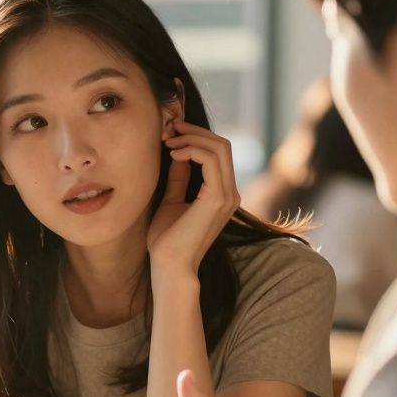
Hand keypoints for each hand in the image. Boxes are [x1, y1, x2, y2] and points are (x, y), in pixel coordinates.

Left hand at [147, 121, 240, 275]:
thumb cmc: (167, 241)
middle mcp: (230, 193)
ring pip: (219, 147)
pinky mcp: (218, 198)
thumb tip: (178, 151)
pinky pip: (211, 160)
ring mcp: (227, 195)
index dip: (195, 136)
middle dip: (194, 131)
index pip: (218, 152)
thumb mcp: (171, 200)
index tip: (170, 133)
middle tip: (168, 129)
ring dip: (191, 138)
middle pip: (222, 145)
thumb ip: (178, 177)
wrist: (169, 267)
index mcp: (221, 194)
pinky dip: (192, 149)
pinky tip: (172, 153)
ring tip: (167, 141)